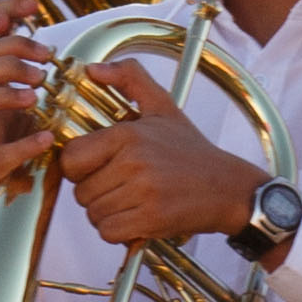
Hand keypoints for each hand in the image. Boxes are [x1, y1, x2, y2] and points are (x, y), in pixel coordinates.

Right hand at [0, 29, 64, 205]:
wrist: (15, 206)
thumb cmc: (26, 148)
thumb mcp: (33, 109)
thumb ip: (40, 81)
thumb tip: (65, 50)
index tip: (31, 10)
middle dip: (6, 59)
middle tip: (42, 66)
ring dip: (3, 94)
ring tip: (35, 95)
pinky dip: (23, 145)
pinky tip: (47, 138)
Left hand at [55, 95, 270, 251]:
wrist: (229, 188)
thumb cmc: (191, 151)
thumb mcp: (163, 106)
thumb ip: (129, 77)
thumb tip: (91, 69)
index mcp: (127, 135)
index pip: (71, 159)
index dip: (79, 167)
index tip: (97, 168)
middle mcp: (133, 162)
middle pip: (81, 191)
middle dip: (95, 193)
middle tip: (120, 187)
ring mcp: (143, 193)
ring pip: (93, 213)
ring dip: (107, 213)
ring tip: (131, 201)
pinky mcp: (151, 220)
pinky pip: (108, 232)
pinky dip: (118, 231)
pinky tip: (136, 218)